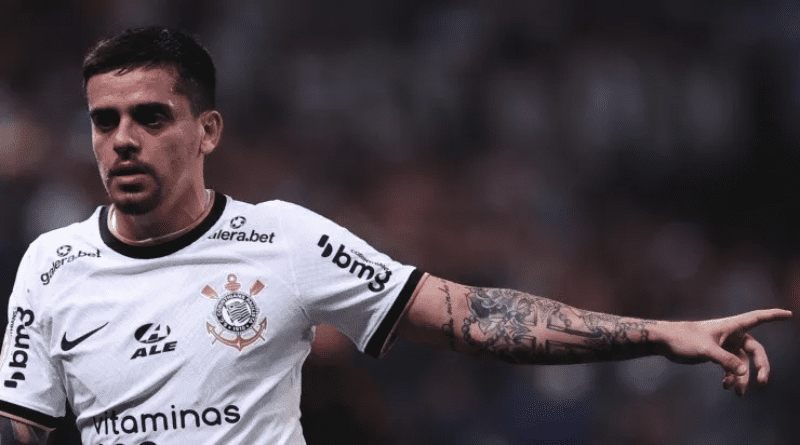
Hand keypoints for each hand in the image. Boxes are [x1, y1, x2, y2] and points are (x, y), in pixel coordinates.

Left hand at [658, 309, 792, 395]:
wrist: (664, 341)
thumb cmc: (683, 339)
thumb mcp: (706, 350)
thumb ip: (725, 360)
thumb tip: (744, 371)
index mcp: (730, 326)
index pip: (757, 318)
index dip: (774, 316)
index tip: (789, 314)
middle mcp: (730, 334)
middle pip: (755, 350)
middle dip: (760, 366)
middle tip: (763, 382)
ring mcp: (724, 344)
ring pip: (742, 362)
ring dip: (742, 377)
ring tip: (737, 392)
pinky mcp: (716, 353)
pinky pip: (731, 366)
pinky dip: (731, 376)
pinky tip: (727, 386)